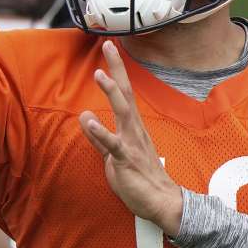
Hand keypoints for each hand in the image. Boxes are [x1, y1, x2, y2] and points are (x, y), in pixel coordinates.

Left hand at [79, 40, 183, 235]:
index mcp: (132, 126)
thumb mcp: (113, 155)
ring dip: (111, 93)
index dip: (116, 70)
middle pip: (125, 94)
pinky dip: (100, 132)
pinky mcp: (126, 160)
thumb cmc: (140, 178)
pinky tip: (88, 121)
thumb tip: (85, 115)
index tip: (110, 48)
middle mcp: (134, 130)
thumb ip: (98, 137)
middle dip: (117, 70)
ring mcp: (131, 143)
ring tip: (99, 74)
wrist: (162, 202)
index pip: (124, 92)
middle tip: (108, 45)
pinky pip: (113, 145)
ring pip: (122, 113)